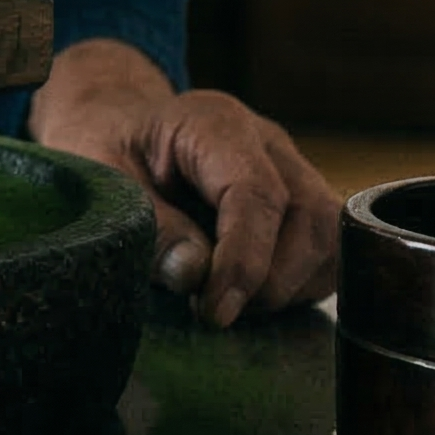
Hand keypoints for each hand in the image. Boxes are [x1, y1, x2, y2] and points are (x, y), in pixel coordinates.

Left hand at [25, 39, 339, 327]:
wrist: (115, 132)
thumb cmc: (105, 153)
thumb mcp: (104, 185)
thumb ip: (150, 228)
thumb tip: (195, 276)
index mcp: (213, 122)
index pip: (257, 193)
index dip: (245, 260)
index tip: (216, 311)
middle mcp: (266, 142)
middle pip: (309, 216)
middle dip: (271, 281)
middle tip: (214, 312)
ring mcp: (292, 170)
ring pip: (330, 237)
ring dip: (288, 287)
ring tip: (227, 303)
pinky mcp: (300, 202)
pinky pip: (328, 252)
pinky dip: (298, 286)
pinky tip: (249, 296)